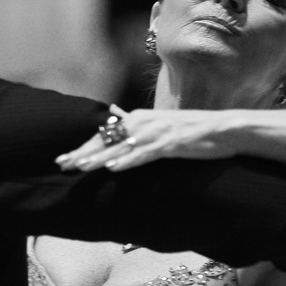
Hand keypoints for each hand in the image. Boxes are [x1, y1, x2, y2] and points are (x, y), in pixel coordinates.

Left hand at [56, 104, 237, 171]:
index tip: (65, 158)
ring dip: (99, 158)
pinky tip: (113, 167)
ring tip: (80, 167)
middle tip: (62, 164)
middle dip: (83, 153)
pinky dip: (128, 160)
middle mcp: (143, 122)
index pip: (105, 134)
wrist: (222, 128)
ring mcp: (156, 133)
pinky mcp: (170, 144)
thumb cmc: (192, 130)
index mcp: (139, 118)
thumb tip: (118, 118)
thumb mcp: (161, 124)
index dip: (83, 146)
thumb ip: (139, 125)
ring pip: (121, 147)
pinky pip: (144, 154)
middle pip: (107, 140)